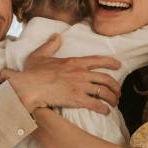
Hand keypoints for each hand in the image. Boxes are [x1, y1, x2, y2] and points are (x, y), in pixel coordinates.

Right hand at [6, 35, 121, 114]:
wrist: (29, 87)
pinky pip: (97, 104)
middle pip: (106, 78)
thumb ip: (50, 45)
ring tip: (114, 103)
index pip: (98, 60)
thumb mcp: (40, 55)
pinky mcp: (78, 100)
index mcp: (74, 62)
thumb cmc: (33, 73)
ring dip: (113, 98)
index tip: (118, 65)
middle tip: (118, 92)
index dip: (111, 63)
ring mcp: (80, 87)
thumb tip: (56, 36)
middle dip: (116, 86)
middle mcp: (81, 73)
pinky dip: (104, 109)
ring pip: (104, 92)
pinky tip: (106, 112)